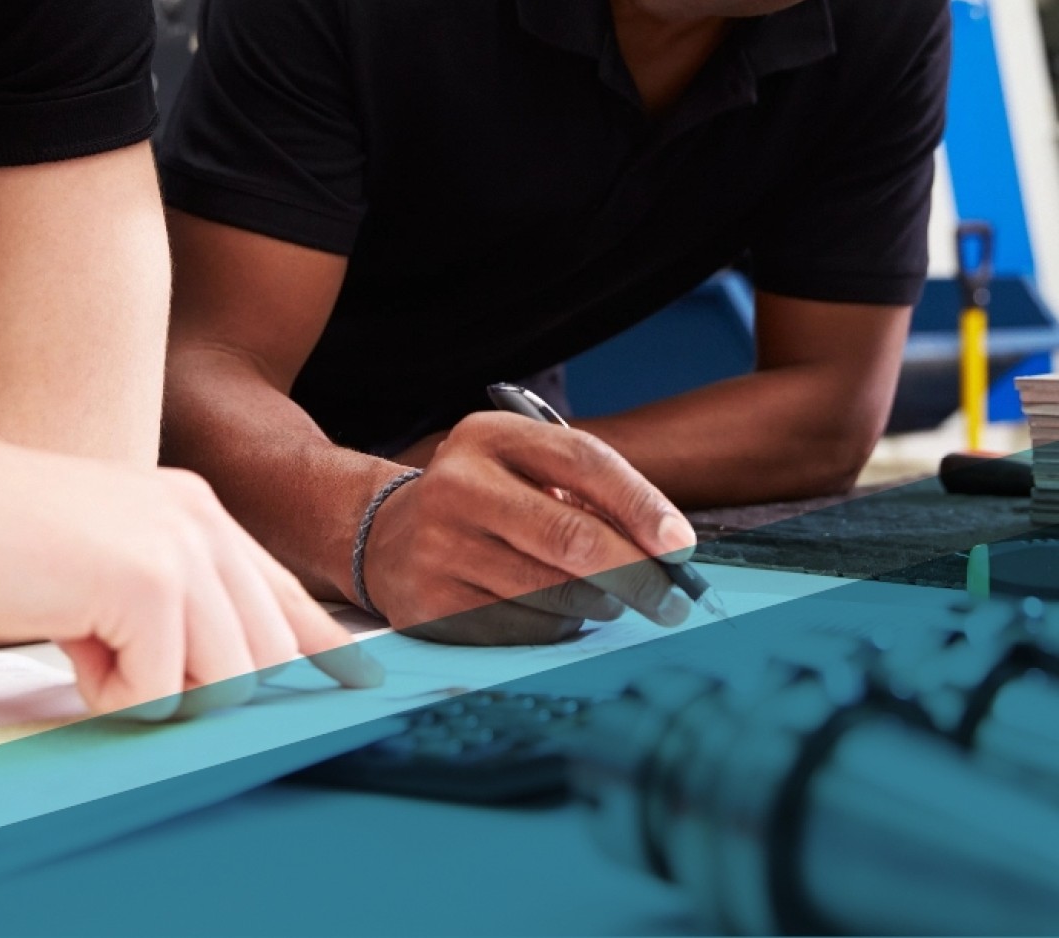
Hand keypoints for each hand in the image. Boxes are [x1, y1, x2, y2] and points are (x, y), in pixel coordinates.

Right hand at [0, 440, 382, 717]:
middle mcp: (202, 520)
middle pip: (266, 654)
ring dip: (148, 689)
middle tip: (120, 653)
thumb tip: (222, 679)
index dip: (326, 644)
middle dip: (201, 688)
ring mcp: (181, 546)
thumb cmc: (7, 546)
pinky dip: (106, 692)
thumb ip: (171, 605)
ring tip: (89, 638)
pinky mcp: (149, 582)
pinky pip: (158, 693)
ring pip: (224, 682)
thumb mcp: (107, 568)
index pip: (283, 591)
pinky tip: (70, 638)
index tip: (365, 679)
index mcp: (196, 512)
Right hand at [362, 411, 696, 643]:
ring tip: (614, 599)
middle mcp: (457, 485)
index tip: (682, 545)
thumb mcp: (520, 466)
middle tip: (673, 600)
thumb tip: (665, 547)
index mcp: (489, 437)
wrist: (383, 534)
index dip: (641, 505)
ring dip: (601, 603)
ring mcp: (439, 548)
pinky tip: (560, 615)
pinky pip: (522, 628)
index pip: (582, 462)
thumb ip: (585, 491)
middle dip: (636, 574)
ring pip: (553, 591)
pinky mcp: (430, 605)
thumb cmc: (484, 500)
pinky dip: (558, 627)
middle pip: (571, 537)